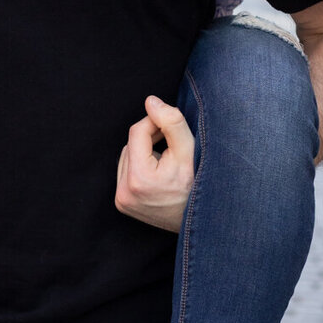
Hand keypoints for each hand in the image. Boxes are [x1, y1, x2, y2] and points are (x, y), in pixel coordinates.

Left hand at [115, 96, 195, 232]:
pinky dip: (140, 167)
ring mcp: (122, 201)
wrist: (200, 220)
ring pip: (127, 157)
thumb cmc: (198, 184)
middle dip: (150, 140)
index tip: (170, 126)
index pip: (138, 132)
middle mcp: (125, 192)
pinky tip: (158, 174)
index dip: (154, 123)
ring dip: (144, 152)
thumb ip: (171, 122)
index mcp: (139, 178)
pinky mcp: (123, 204)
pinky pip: (126, 172)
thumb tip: (150, 101)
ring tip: (166, 161)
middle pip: (131, 144)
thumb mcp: (190, 150)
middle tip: (172, 147)